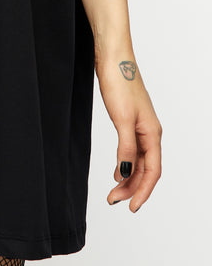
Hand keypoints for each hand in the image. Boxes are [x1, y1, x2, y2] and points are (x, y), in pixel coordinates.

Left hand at [96, 57, 161, 212]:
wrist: (113, 58)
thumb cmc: (119, 83)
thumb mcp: (121, 118)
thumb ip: (126, 147)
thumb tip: (126, 172)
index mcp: (152, 133)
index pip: (152, 171)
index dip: (143, 191)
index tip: (131, 207)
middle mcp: (149, 132)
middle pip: (146, 169)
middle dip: (132, 187)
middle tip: (113, 201)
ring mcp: (139, 126)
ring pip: (138, 160)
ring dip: (127, 177)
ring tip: (113, 191)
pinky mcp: (128, 120)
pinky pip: (131, 149)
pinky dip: (125, 163)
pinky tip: (117, 170)